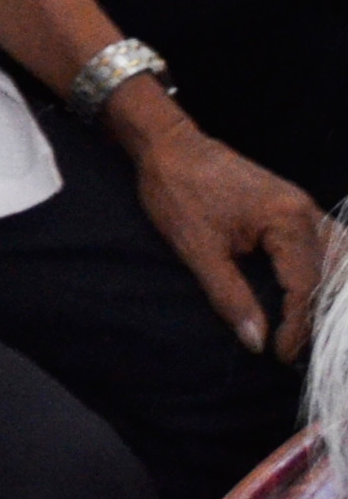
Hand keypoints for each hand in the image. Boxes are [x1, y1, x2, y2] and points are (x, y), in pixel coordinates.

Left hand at [116, 98, 322, 357]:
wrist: (166, 145)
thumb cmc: (177, 190)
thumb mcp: (197, 248)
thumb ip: (230, 295)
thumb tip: (256, 341)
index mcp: (287, 220)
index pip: (305, 287)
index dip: (296, 327)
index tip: (280, 354)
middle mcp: (306, 212)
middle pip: (329, 276)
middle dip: (317, 316)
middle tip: (298, 349)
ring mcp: (303, 206)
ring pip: (336, 259)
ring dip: (328, 295)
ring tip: (311, 328)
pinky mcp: (294, 206)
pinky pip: (326, 244)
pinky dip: (328, 271)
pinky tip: (320, 293)